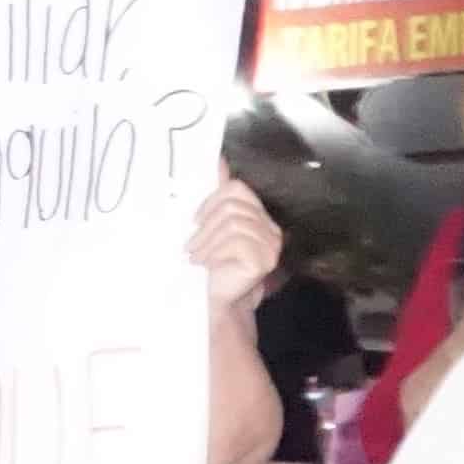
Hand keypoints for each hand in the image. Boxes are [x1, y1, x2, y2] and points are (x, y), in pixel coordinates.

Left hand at [189, 179, 283, 309]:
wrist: (221, 302)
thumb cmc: (215, 266)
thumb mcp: (213, 229)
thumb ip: (219, 198)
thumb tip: (218, 161)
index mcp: (261, 218)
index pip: (238, 189)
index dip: (212, 200)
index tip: (195, 221)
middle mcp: (272, 229)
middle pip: (233, 206)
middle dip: (205, 226)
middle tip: (191, 245)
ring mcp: (271, 245)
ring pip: (232, 224)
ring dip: (206, 241)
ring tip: (195, 256)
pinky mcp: (264, 259)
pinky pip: (235, 242)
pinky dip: (214, 252)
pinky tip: (205, 264)